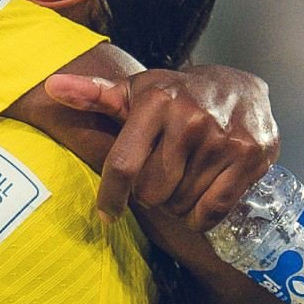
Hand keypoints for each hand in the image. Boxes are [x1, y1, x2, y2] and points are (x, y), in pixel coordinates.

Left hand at [38, 65, 278, 227]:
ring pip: (181, 204)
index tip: (107, 214)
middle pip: (152, 192)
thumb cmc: (179, 95)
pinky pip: (212, 211)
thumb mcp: (137, 91)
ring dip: (178, 204)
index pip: (124, 165)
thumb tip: (52, 88)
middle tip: (162, 177)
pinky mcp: (251, 158)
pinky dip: (202, 217)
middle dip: (152, 194)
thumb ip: (94, 94)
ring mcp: (224, 139)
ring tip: (185, 180)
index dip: (111, 197)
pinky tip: (202, 197)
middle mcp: (191, 119)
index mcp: (157, 101)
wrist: (241, 87)